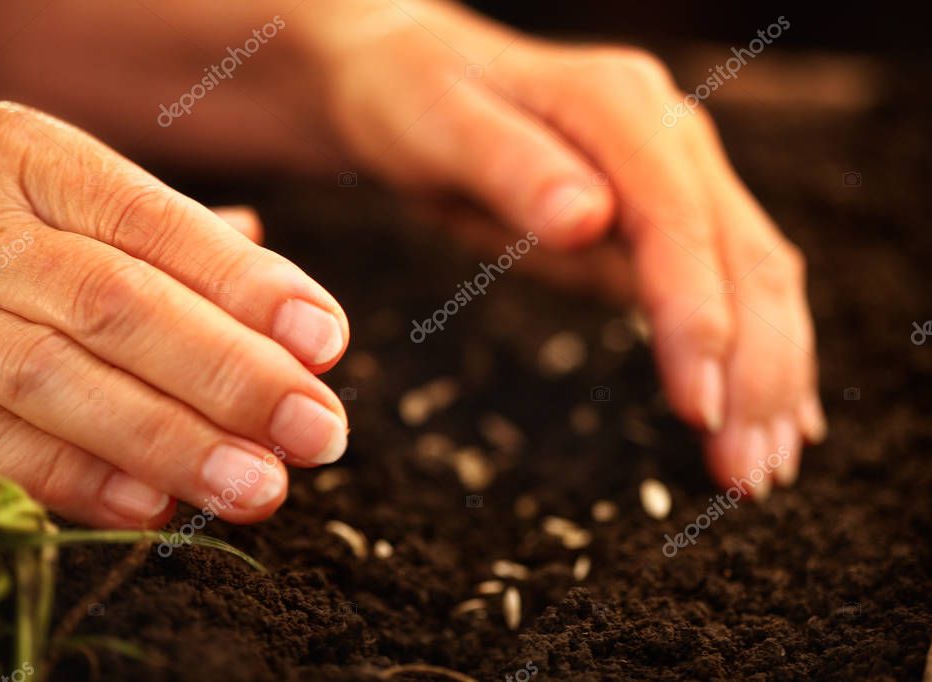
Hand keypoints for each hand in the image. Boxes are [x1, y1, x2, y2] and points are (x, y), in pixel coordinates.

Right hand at [0, 102, 349, 526]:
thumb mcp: (75, 194)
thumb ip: (183, 247)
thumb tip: (303, 317)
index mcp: (36, 160)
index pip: (160, 222)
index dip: (249, 288)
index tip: (327, 343)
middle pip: (117, 304)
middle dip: (230, 375)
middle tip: (318, 433)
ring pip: (53, 379)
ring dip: (168, 441)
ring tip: (259, 486)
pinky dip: (71, 478)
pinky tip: (154, 507)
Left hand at [303, 0, 825, 493]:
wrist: (415, 77)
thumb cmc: (413, 99)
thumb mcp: (438, 127)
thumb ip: (510, 167)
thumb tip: (588, 220)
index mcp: (617, 106)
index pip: (679, 222)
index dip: (698, 317)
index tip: (699, 408)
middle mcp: (667, 136)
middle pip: (743, 259)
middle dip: (752, 372)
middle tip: (744, 475)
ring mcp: (676, 174)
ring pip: (756, 279)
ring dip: (768, 378)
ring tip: (758, 470)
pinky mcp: (668, 216)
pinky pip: (731, 286)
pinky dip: (755, 355)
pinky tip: (770, 415)